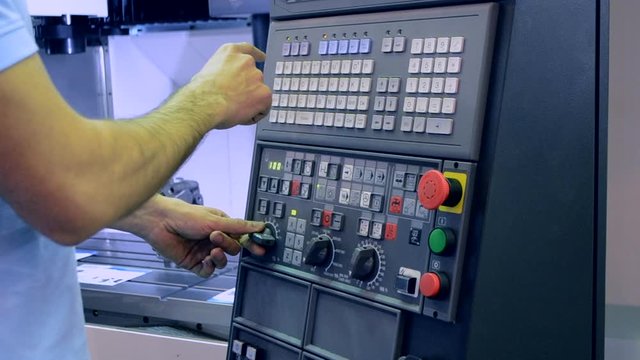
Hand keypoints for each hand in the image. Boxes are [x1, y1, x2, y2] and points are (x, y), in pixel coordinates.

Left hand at [112, 195, 265, 276]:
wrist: (160, 223)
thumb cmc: (185, 216)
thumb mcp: (216, 220)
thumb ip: (239, 226)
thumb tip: (260, 226)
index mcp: (221, 226)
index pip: (241, 236)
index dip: (250, 243)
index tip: (260, 249)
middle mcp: (213, 239)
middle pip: (232, 250)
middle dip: (227, 245)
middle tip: (216, 238)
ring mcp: (203, 251)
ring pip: (221, 262)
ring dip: (219, 257)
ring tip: (211, 250)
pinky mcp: (193, 262)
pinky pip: (208, 271)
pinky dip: (209, 267)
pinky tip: (205, 260)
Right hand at [188, 42, 271, 129]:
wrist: (206, 103)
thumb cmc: (201, 92)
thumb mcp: (206, 72)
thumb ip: (222, 73)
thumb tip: (223, 84)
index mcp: (230, 52)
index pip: (248, 50)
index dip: (256, 55)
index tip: (262, 57)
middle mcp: (246, 61)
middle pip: (254, 76)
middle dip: (247, 89)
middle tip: (234, 100)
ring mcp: (257, 76)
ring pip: (259, 93)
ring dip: (250, 101)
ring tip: (233, 108)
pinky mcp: (264, 93)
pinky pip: (264, 107)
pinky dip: (256, 113)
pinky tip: (242, 115)